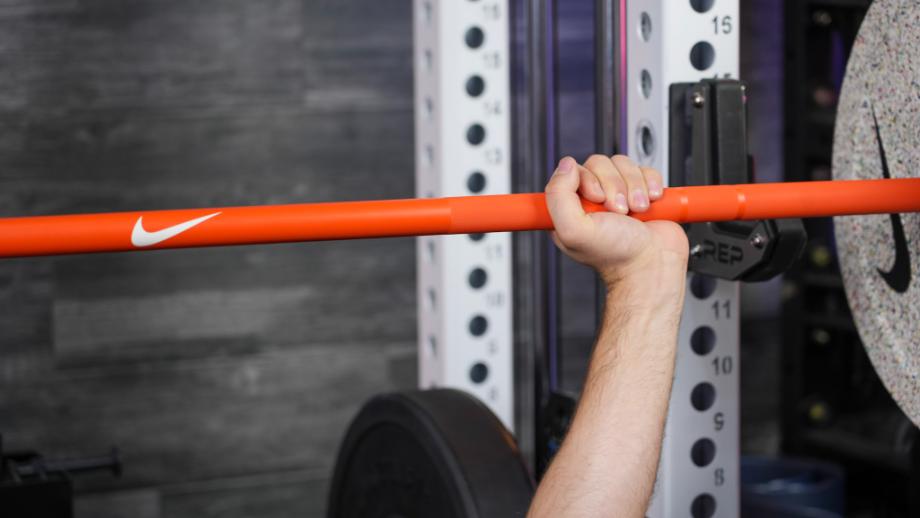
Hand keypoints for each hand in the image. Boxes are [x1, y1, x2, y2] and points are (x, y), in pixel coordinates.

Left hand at [545, 155, 688, 291]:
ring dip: (634, 187)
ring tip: (636, 211)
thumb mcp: (573, 229)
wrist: (652, 265)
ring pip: (623, 164)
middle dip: (614, 186)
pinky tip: (650, 203)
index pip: (571, 171)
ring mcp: (619, 195)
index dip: (587, 180)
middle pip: (599, 164)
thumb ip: (558, 195)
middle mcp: (593, 201)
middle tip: (619, 211)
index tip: (596, 200)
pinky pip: (645, 170)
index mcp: (570, 209)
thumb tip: (566, 165)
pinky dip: (650, 184)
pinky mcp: (642, 192)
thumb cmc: (615, 256)